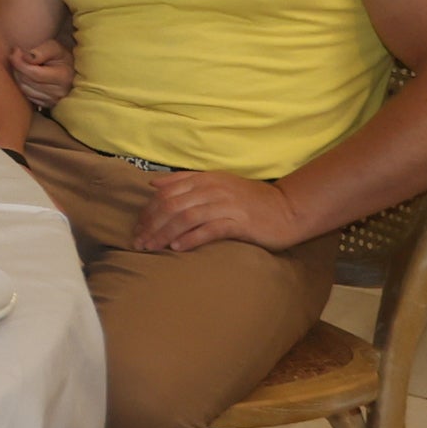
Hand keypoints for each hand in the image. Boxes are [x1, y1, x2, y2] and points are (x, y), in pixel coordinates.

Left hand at [5, 39, 75, 106]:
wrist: (70, 69)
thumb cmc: (60, 56)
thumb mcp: (54, 47)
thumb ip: (41, 51)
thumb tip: (26, 57)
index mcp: (63, 76)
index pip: (34, 73)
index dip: (20, 62)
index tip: (15, 51)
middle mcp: (60, 92)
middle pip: (27, 82)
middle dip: (18, 68)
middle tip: (17, 56)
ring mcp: (53, 101)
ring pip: (24, 89)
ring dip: (18, 76)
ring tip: (21, 65)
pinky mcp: (47, 105)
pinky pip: (26, 96)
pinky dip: (22, 85)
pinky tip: (25, 75)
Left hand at [134, 171, 305, 252]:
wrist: (288, 209)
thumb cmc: (250, 200)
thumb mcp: (217, 183)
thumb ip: (186, 181)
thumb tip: (153, 183)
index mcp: (205, 179)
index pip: (166, 193)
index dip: (148, 211)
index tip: (137, 228)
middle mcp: (213, 189)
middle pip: (172, 206)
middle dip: (151, 225)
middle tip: (139, 242)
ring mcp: (226, 205)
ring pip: (186, 218)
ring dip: (164, 234)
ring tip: (151, 247)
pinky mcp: (239, 222)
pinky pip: (210, 229)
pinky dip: (191, 238)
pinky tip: (177, 248)